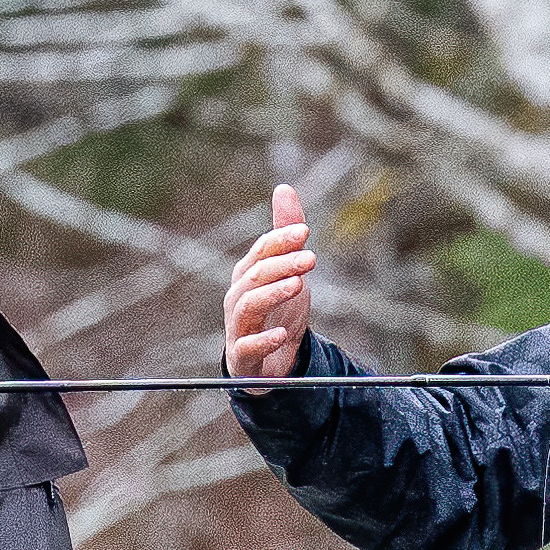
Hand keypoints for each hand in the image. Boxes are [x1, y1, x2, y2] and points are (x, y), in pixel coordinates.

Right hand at [224, 182, 316, 380]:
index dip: (281, 240)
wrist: (270, 361)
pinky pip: (248, 346)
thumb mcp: (287, 270)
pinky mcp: (243, 355)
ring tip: (298, 285)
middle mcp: (239, 297)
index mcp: (248, 275)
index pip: (261, 251)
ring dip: (273, 294)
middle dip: (283, 264)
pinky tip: (283, 334)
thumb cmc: (277, 309)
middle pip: (256, 275)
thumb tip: (283, 189)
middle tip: (311, 258)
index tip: (306, 232)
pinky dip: (264, 340)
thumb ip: (285, 234)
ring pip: (249, 305)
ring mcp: (238, 326)